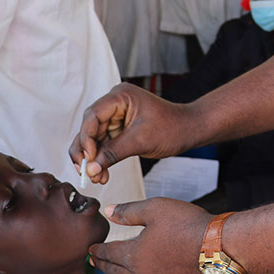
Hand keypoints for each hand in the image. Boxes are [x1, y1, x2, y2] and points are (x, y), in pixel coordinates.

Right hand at [70, 83, 197, 184]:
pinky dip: (101, 159)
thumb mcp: (140, 141)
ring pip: (93, 138)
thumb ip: (113, 153)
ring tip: (95, 177)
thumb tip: (90, 169)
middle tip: (85, 172)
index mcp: (120, 96)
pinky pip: (103, 144)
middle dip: (86, 151)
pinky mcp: (119, 128)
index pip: (92, 116)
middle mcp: (114, 103)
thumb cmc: (171, 128)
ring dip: (93, 159)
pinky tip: (101, 174)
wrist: (189, 130)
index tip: (88, 158)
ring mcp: (116, 116)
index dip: (86, 138)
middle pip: (89, 127)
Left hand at [89, 198, 214, 273]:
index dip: (98, 250)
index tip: (91, 249)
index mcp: (133, 255)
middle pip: (116, 272)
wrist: (218, 248)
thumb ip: (129, 211)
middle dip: (104, 265)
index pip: (109, 253)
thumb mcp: (155, 208)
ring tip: (116, 273)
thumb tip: (108, 211)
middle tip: (96, 262)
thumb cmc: (188, 225)